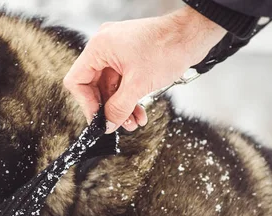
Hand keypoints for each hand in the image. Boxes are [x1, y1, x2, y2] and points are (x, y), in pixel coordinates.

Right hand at [63, 6, 225, 132]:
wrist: (193, 35)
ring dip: (121, 108)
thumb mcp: (139, 85)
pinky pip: (123, 83)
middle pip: (94, 87)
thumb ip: (118, 107)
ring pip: (110, 88)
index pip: (77, 81)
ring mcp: (118, 52)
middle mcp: (105, 48)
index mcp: (99, 48)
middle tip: (116, 125)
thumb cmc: (168, 47)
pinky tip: (139, 113)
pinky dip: (129, 99)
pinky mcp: (131, 58)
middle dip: (108, 109)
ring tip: (132, 123)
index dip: (86, 104)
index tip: (99, 120)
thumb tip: (107, 124)